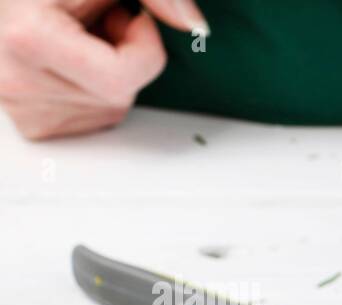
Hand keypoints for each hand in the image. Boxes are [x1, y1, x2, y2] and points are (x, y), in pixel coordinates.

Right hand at [0, 0, 205, 139]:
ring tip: (77, 35)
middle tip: (96, 21)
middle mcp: (18, 80)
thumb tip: (193, 25)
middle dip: (125, 56)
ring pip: (111, 108)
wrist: (17, 0)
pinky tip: (71, 60)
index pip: (120, 78)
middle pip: (119, 94)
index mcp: (28, 39)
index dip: (144, 46)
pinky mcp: (33, 123)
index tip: (133, 18)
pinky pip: (95, 119)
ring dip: (111, 73)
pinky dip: (97, 90)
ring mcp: (23, 106)